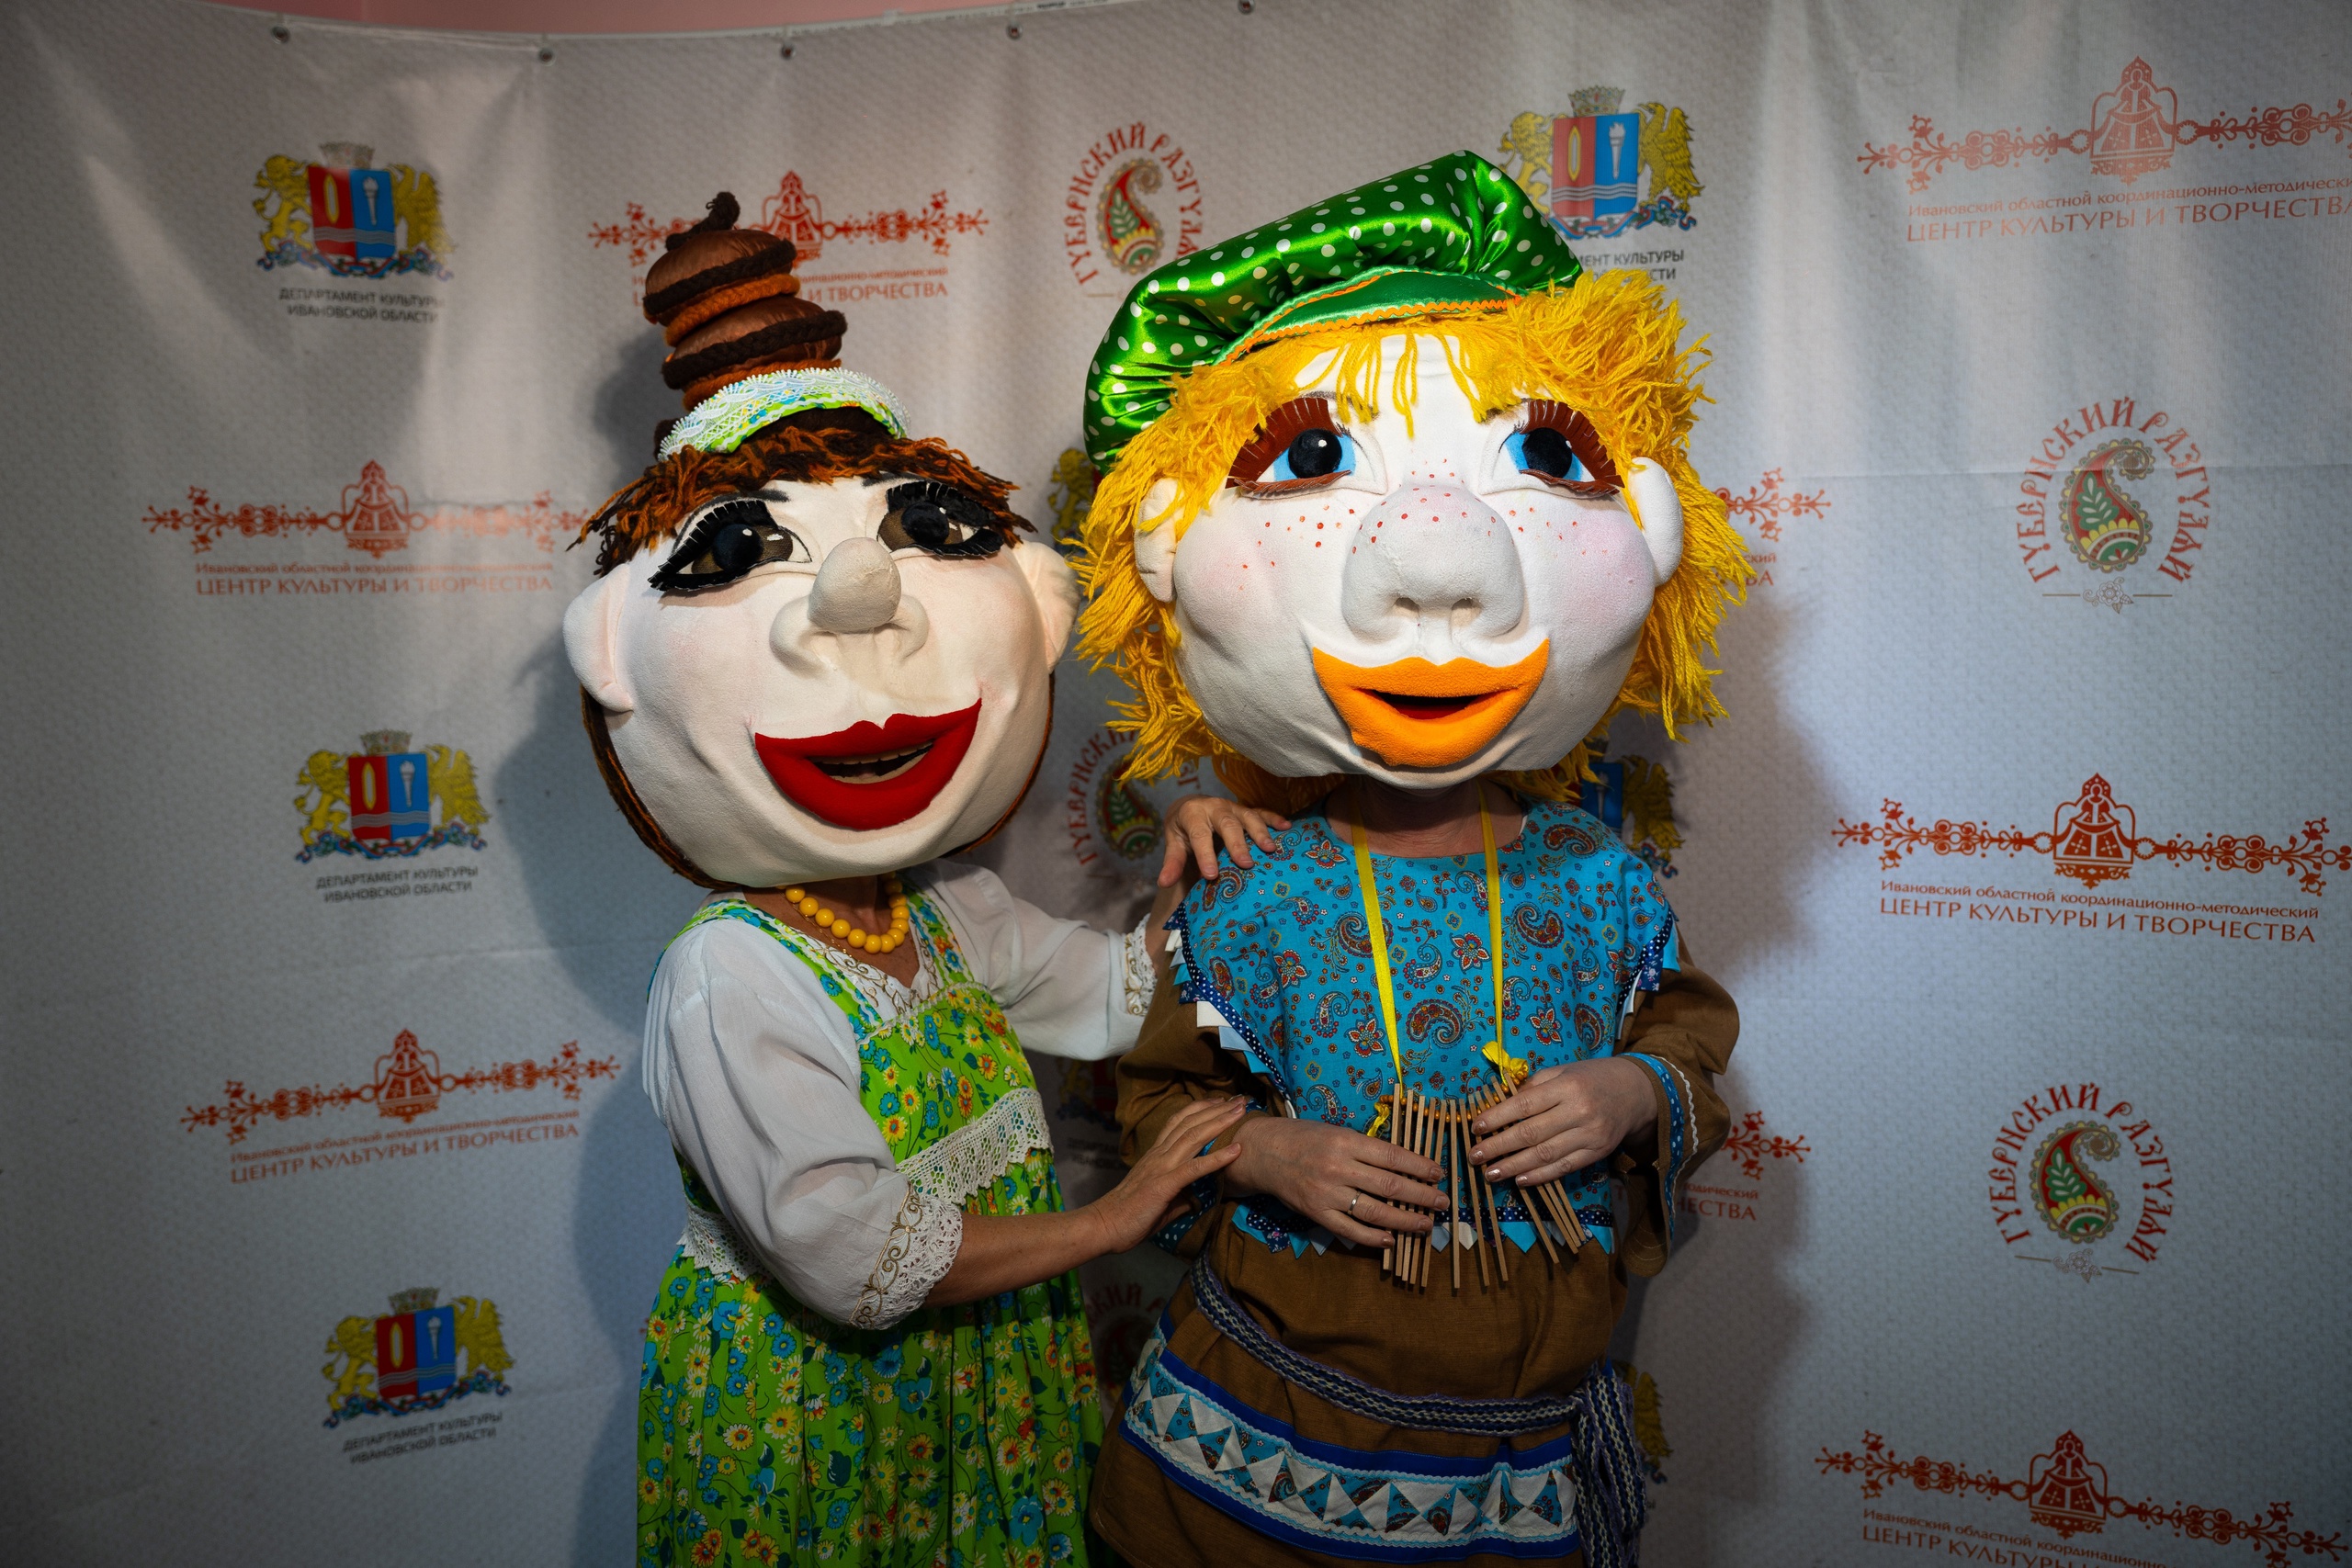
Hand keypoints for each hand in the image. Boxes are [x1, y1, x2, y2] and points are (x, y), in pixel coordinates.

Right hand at [1086, 1098, 1248, 1253]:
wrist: (1105, 1225)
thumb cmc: (1130, 1215)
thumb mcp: (1161, 1198)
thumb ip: (1180, 1193)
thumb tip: (1198, 1196)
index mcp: (1156, 1154)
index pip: (1179, 1122)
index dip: (1201, 1109)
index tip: (1221, 1102)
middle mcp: (1159, 1154)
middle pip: (1190, 1123)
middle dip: (1218, 1109)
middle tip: (1241, 1099)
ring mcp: (1161, 1167)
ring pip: (1193, 1137)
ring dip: (1220, 1123)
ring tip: (1241, 1112)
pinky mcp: (1164, 1184)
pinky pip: (1195, 1168)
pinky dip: (1218, 1158)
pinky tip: (1236, 1150)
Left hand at [1159, 796, 1291, 885]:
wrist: (1191, 807)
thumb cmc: (1183, 829)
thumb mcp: (1174, 842)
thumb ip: (1172, 862)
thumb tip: (1164, 882)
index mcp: (1193, 814)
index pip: (1199, 835)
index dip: (1204, 855)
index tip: (1211, 875)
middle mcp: (1215, 807)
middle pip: (1227, 824)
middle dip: (1237, 844)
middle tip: (1246, 864)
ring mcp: (1233, 807)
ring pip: (1248, 817)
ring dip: (1260, 832)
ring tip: (1270, 849)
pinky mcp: (1246, 810)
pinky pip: (1262, 812)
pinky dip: (1274, 819)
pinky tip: (1287, 828)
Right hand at [1225, 1115, 1446, 1249]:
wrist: (1263, 1152)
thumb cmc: (1304, 1137)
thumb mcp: (1337, 1131)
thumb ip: (1366, 1148)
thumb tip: (1404, 1166)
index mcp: (1346, 1141)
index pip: (1393, 1156)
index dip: (1420, 1166)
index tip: (1439, 1174)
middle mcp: (1338, 1167)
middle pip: (1390, 1185)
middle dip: (1421, 1196)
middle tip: (1442, 1203)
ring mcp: (1327, 1193)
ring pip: (1374, 1211)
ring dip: (1404, 1220)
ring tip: (1425, 1225)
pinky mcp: (1316, 1213)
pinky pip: (1349, 1230)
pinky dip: (1372, 1237)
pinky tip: (1390, 1240)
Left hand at [1468, 1059, 1654, 1187]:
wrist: (1636, 1092)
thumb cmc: (1591, 1078)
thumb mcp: (1562, 1072)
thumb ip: (1533, 1087)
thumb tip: (1500, 1105)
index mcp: (1567, 1086)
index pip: (1525, 1105)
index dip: (1497, 1118)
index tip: (1475, 1128)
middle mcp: (1579, 1111)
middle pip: (1532, 1133)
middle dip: (1499, 1147)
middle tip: (1474, 1157)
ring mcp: (1590, 1135)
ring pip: (1546, 1155)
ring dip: (1514, 1167)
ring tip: (1490, 1173)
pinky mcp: (1597, 1153)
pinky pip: (1565, 1167)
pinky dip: (1541, 1176)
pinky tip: (1520, 1180)